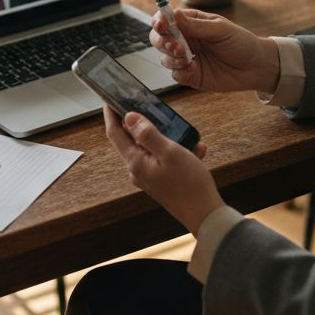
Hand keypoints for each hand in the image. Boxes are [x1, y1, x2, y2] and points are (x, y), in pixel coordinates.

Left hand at [104, 107, 223, 235]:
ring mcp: (148, 177)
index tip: (109, 99)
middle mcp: (137, 171)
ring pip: (150, 148)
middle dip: (138, 122)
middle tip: (146, 105)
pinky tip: (195, 149)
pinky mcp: (160, 181)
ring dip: (164, 136)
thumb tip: (129, 118)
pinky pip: (163, 159)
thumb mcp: (170, 152)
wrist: (204, 215)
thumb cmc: (189, 184)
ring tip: (181, 129)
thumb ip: (148, 134)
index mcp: (135, 162)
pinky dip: (176, 151)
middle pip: (130, 140)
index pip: (115, 133)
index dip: (111, 114)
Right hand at [151, 8, 279, 94]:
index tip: (161, 25)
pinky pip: (175, 74)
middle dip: (162, 41)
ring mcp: (186, 58)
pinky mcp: (190, 75)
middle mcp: (185, 40)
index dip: (159, 20)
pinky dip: (180, 71)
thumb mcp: (220, 29)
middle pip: (158, 38)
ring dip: (171, 57)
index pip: (166, 19)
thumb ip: (196, 24)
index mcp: (190, 23)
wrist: (255, 67)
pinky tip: (193, 68)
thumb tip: (175, 14)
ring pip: (164, 57)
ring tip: (187, 58)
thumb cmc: (241, 42)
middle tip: (174, 46)